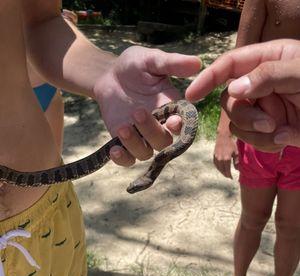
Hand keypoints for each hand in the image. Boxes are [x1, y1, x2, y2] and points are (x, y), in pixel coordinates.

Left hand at [94, 46, 200, 165]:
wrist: (109, 75)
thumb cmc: (135, 65)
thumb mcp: (152, 60)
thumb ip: (172, 63)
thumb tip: (198, 63)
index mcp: (173, 109)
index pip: (183, 124)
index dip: (180, 127)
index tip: (172, 121)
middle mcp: (161, 127)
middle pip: (163, 142)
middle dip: (152, 131)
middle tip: (137, 112)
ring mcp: (142, 138)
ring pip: (145, 153)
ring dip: (134, 144)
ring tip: (122, 127)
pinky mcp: (125, 144)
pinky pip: (127, 160)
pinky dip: (122, 159)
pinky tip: (114, 150)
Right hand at [186, 39, 299, 150]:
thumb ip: (269, 75)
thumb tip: (234, 88)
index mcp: (270, 59)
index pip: (231, 64)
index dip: (209, 77)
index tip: (191, 95)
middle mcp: (261, 83)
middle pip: (230, 99)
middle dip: (246, 115)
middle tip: (269, 124)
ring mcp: (263, 107)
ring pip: (237, 124)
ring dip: (256, 133)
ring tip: (283, 134)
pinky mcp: (267, 129)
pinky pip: (250, 140)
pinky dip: (264, 144)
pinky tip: (283, 141)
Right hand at [214, 133, 237, 177]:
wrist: (223, 137)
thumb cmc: (231, 144)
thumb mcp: (236, 152)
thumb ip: (236, 162)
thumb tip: (237, 169)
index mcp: (226, 159)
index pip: (227, 170)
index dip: (229, 175)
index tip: (231, 178)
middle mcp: (220, 159)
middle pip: (222, 170)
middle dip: (225, 174)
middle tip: (228, 177)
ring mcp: (216, 158)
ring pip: (218, 168)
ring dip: (221, 171)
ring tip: (225, 173)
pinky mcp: (214, 156)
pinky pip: (215, 164)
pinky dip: (218, 167)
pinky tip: (220, 168)